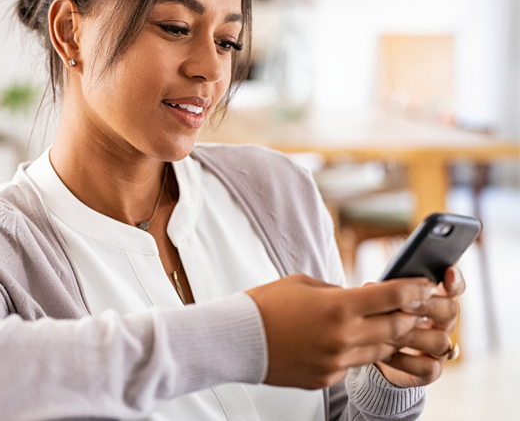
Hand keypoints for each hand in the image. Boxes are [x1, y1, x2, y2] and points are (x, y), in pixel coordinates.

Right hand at [246, 274, 434, 389]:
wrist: (238, 339)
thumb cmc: (266, 305)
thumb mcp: (304, 284)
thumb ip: (337, 291)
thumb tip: (357, 297)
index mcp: (339, 306)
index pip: (392, 296)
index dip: (414, 289)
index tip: (424, 286)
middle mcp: (344, 336)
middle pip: (395, 327)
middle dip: (410, 315)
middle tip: (416, 307)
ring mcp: (337, 361)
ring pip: (379, 350)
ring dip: (387, 336)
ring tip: (385, 324)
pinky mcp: (327, 378)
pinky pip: (353, 365)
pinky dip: (356, 352)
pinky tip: (344, 342)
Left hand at [376, 266, 465, 387]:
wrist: (370, 353)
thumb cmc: (377, 318)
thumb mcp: (379, 301)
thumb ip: (383, 293)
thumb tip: (372, 288)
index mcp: (433, 300)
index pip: (453, 287)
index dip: (454, 280)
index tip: (448, 272)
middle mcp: (442, 323)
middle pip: (450, 310)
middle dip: (426, 305)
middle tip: (403, 304)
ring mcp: (439, 348)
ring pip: (440, 341)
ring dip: (412, 335)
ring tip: (386, 333)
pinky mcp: (430, 371)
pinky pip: (427, 367)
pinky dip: (405, 360)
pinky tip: (385, 354)